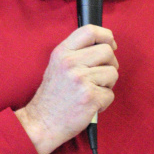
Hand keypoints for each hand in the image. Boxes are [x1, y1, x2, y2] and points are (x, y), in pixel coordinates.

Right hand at [15, 25, 118, 153]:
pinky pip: (110, 94)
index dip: (106, 36)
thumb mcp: (57, 65)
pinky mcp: (90, 97)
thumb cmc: (52, 95)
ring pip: (113, 73)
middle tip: (101, 75)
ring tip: (92, 91)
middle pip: (107, 51)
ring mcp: (80, 80)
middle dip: (110, 64)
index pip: (90, 31)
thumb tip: (106, 43)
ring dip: (107, 84)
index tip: (110, 45)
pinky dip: (104, 101)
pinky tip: (90, 105)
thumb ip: (76, 52)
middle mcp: (70, 63)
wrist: (41, 123)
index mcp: (62, 52)